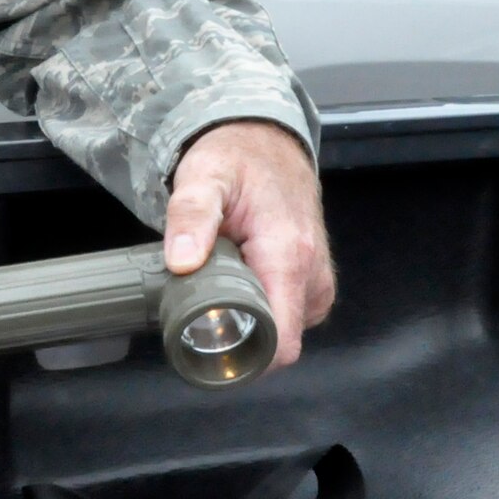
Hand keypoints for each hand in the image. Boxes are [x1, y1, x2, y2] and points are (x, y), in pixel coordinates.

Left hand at [163, 122, 332, 370]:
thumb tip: (181, 261)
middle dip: (241, 333)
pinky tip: (241, 279)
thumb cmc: (237, 157)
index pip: (283, 343)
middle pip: (280, 340)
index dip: (247, 358)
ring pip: (284, 328)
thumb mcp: (203, 178)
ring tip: (224, 280)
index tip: (211, 348)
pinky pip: (290, 313)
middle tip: (204, 302)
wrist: (266, 140)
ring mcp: (318, 279)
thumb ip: (191, 218)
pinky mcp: (313, 279)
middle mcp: (313, 273)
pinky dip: (263, 305)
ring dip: (251, 317)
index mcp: (289, 256)